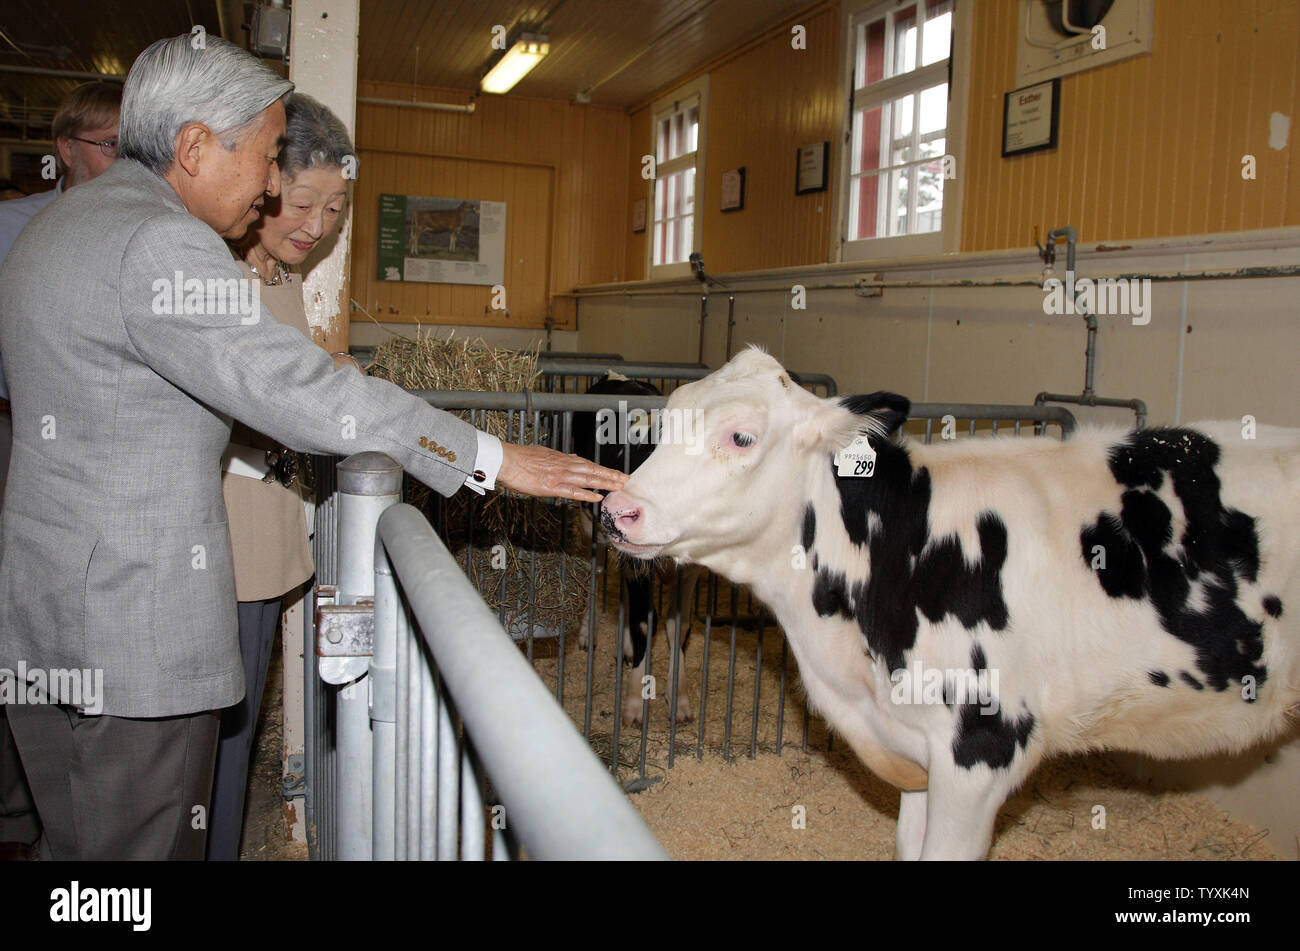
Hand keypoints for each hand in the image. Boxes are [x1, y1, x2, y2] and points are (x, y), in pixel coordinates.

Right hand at [497, 442, 628, 502]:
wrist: (507, 460)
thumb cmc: (521, 457)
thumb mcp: (544, 453)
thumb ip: (559, 457)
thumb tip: (572, 457)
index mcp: (562, 458)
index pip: (587, 464)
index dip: (602, 469)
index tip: (615, 473)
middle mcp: (564, 466)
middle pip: (592, 470)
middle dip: (610, 475)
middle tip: (626, 479)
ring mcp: (560, 476)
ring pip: (588, 479)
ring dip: (605, 483)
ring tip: (619, 486)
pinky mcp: (552, 486)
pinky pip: (573, 491)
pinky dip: (587, 494)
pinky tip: (598, 497)